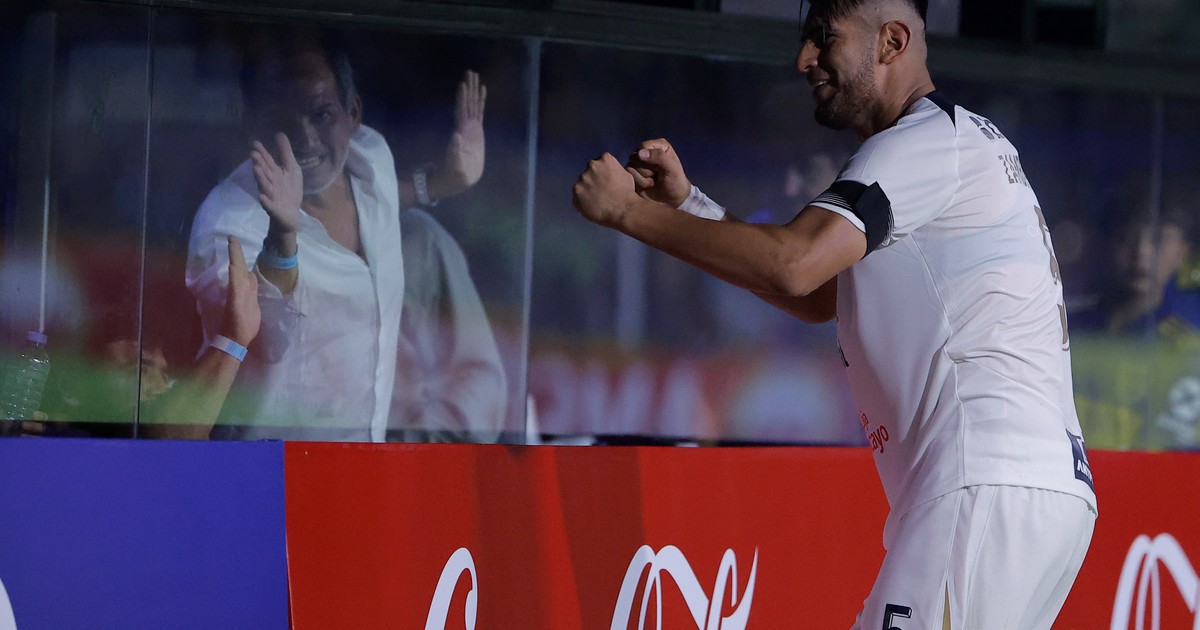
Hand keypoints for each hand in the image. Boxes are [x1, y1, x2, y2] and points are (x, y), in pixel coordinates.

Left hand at [221, 235, 260, 347]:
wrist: (236, 338)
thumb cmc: (237, 324)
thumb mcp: (237, 305)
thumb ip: (239, 288)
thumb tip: (236, 268)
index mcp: (236, 286)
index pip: (236, 264)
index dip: (234, 252)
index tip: (231, 238)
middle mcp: (240, 286)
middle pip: (239, 265)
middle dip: (237, 252)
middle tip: (234, 238)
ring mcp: (245, 293)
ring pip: (243, 273)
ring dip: (242, 261)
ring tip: (241, 250)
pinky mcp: (251, 300)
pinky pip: (250, 284)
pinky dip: (250, 276)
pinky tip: (252, 273)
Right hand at [251, 133, 302, 234]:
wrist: (290, 214)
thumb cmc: (289, 189)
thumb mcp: (291, 168)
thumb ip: (285, 153)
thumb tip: (279, 133)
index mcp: (274, 173)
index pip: (267, 161)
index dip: (262, 152)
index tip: (255, 143)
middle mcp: (270, 182)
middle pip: (264, 172)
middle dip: (259, 164)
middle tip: (253, 154)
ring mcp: (270, 195)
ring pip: (264, 186)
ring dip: (260, 178)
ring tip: (256, 170)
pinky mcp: (273, 208)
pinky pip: (268, 205)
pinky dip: (265, 202)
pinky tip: (261, 197)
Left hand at [434, 70, 486, 197]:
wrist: (459, 180)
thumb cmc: (454, 175)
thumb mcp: (454, 166)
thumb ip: (454, 152)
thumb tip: (456, 135)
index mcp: (461, 133)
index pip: (462, 111)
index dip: (462, 98)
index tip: (463, 84)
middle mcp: (466, 127)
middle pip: (468, 104)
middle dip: (469, 89)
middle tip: (470, 72)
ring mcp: (471, 129)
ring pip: (473, 106)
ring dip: (474, 92)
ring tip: (476, 76)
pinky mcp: (476, 133)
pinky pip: (479, 113)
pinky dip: (481, 102)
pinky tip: (483, 92)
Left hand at [572, 152, 638, 226]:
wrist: (622, 209)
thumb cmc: (627, 193)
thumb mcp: (626, 174)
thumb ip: (615, 169)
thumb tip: (610, 171)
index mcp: (605, 159)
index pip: (600, 162)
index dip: (602, 172)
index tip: (605, 180)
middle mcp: (592, 165)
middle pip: (589, 171)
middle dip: (593, 179)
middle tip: (600, 191)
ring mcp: (583, 178)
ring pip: (582, 183)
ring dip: (587, 189)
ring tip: (597, 200)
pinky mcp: (577, 191)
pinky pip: (577, 195)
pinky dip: (582, 200)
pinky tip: (592, 205)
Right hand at [625, 138, 691, 207]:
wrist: (672, 200)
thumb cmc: (676, 182)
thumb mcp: (672, 168)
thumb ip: (659, 157)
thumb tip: (640, 153)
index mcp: (658, 145)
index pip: (644, 146)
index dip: (650, 158)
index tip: (661, 167)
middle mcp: (646, 152)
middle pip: (636, 156)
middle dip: (647, 169)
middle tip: (657, 175)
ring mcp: (638, 163)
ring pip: (631, 166)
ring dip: (643, 177)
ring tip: (653, 181)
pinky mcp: (632, 174)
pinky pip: (628, 175)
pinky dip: (639, 182)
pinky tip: (648, 185)